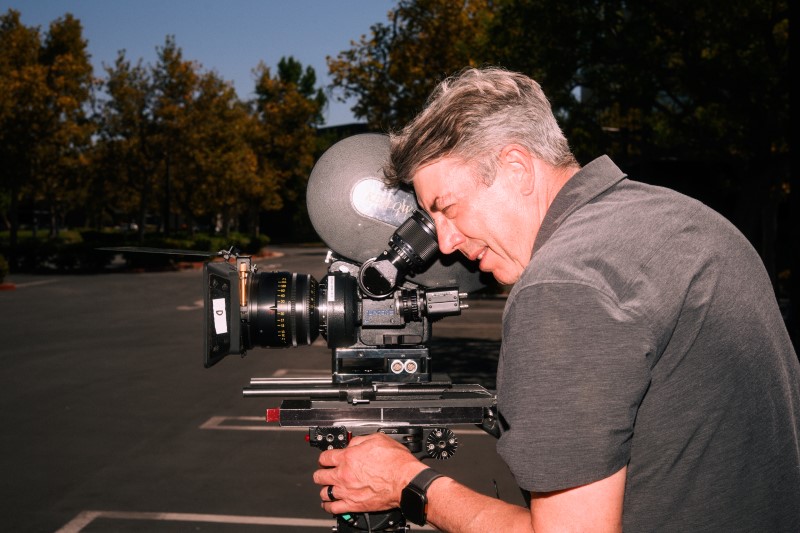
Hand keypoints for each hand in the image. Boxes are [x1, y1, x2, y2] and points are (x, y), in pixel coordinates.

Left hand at [312, 432, 428, 514]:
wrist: (405, 480)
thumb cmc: (396, 461)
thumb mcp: (378, 439)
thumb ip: (360, 441)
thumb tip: (352, 443)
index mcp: (348, 457)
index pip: (325, 457)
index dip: (324, 457)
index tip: (326, 459)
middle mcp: (344, 474)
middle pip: (320, 475)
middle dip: (321, 473)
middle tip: (324, 473)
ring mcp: (347, 491)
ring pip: (324, 493)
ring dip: (324, 490)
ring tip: (327, 488)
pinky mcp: (354, 505)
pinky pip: (333, 508)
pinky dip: (328, 506)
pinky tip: (329, 504)